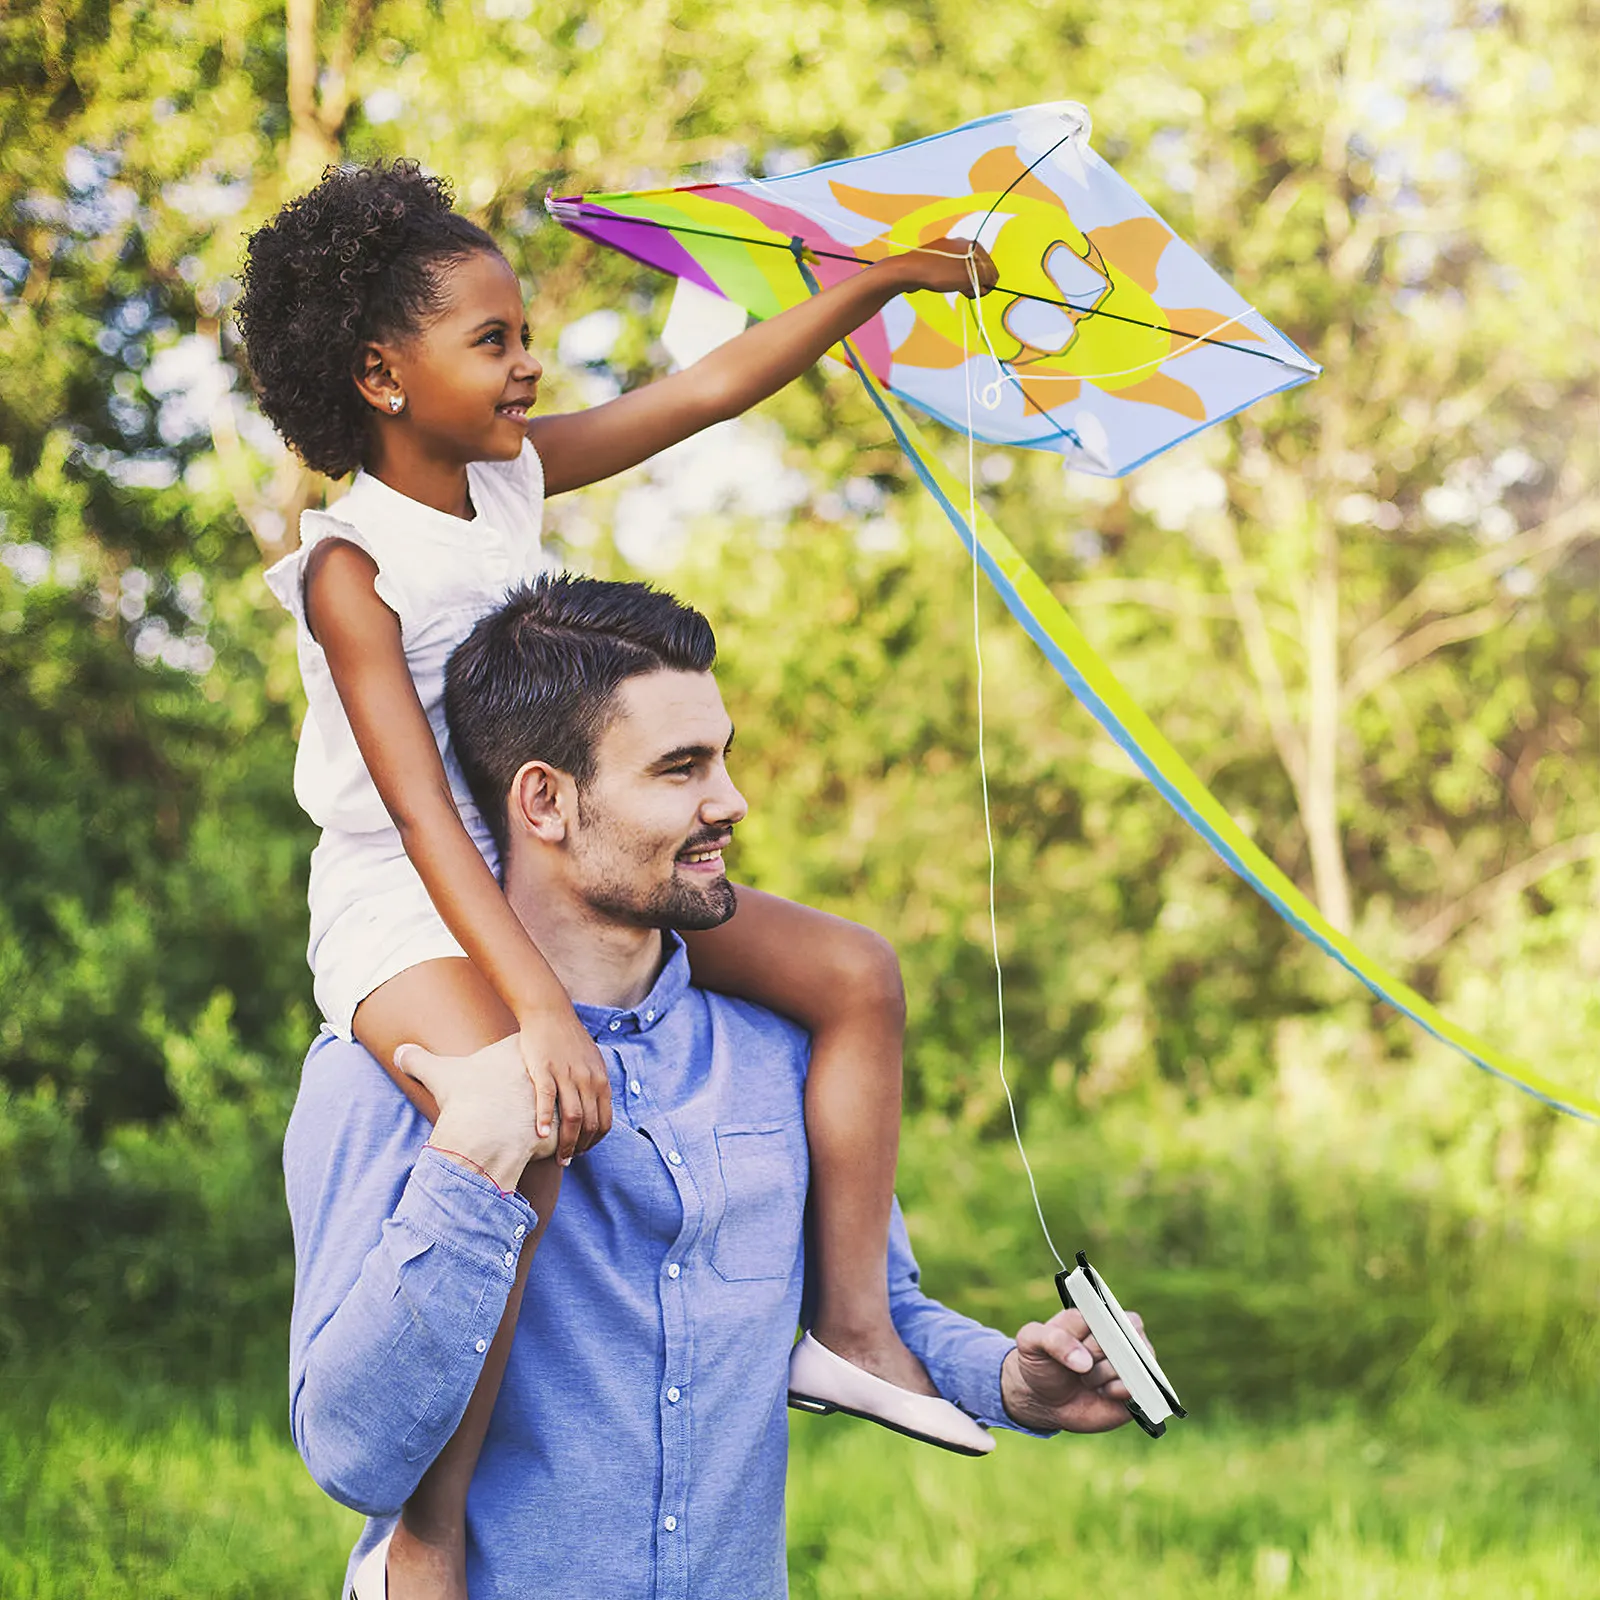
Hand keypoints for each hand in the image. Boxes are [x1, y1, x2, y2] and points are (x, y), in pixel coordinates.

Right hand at [395, 1035, 552, 1191]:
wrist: (483, 1136)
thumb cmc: (463, 1102)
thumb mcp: (439, 1074)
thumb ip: (419, 1060)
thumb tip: (399, 1053)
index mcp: (520, 1049)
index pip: (524, 1046)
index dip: (511, 1060)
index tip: (500, 1071)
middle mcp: (545, 1069)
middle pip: (545, 1072)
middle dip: (535, 1085)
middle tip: (517, 1097)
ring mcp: (558, 1095)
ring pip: (555, 1102)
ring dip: (546, 1114)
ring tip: (525, 1126)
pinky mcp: (563, 1122)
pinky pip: (559, 1129)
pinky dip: (548, 1138)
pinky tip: (532, 1144)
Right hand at [515, 1008, 613, 1163]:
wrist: (550, 1013)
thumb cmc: (569, 1040)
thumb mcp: (592, 1061)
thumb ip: (596, 1084)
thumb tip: (596, 1109)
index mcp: (600, 1079)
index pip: (605, 1120)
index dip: (595, 1141)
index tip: (583, 1151)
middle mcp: (587, 1079)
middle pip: (589, 1123)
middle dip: (580, 1147)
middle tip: (568, 1160)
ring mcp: (566, 1074)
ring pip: (571, 1117)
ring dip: (565, 1142)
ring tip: (558, 1158)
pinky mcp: (545, 1070)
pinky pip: (546, 1099)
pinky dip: (544, 1119)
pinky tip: (540, 1136)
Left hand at [880, 236, 997, 297]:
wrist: (909, 270)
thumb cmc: (940, 273)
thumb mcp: (967, 278)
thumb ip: (983, 278)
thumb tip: (989, 282)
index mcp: (972, 245)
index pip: (990, 266)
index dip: (988, 282)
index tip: (980, 293)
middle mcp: (961, 244)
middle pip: (978, 266)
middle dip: (977, 281)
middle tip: (969, 292)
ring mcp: (948, 250)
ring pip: (964, 268)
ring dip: (965, 281)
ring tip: (959, 290)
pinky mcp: (937, 257)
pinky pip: (951, 269)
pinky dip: (953, 278)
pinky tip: (947, 285)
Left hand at [998, 1307, 1151, 1433]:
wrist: (1043, 1400)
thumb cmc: (1041, 1361)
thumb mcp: (1031, 1341)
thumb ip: (1053, 1339)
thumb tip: (1084, 1360)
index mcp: (1095, 1315)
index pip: (1109, 1314)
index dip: (1096, 1330)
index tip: (1082, 1342)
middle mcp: (1118, 1335)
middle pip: (1121, 1339)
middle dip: (1095, 1354)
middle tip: (1078, 1364)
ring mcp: (1130, 1362)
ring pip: (1131, 1363)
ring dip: (1103, 1375)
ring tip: (1086, 1378)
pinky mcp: (1135, 1389)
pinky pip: (1139, 1387)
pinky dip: (1117, 1391)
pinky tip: (1101, 1392)